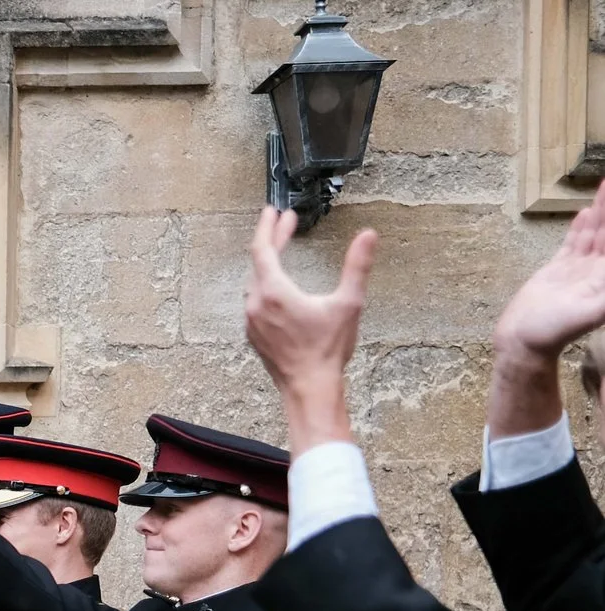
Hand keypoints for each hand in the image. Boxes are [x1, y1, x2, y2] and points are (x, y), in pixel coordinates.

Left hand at [243, 205, 374, 450]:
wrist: (309, 388)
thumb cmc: (327, 350)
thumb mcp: (348, 303)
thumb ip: (357, 266)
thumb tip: (368, 235)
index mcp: (274, 292)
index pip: (262, 249)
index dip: (267, 227)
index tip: (273, 211)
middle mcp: (256, 304)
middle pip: (258, 263)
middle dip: (271, 239)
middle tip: (283, 222)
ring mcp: (252, 321)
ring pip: (255, 282)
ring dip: (267, 262)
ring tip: (280, 247)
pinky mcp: (254, 334)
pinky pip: (255, 300)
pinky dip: (265, 283)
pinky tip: (277, 284)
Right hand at [496, 180, 604, 363]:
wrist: (522, 342)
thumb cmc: (554, 331)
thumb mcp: (592, 311)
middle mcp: (597, 270)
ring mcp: (577, 269)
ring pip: (593, 234)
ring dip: (601, 211)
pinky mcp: (557, 271)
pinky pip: (571, 243)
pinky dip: (579, 228)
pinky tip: (585, 211)